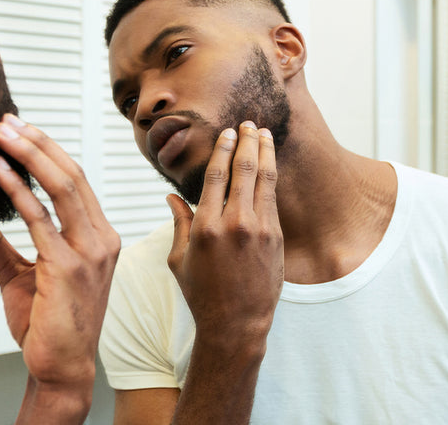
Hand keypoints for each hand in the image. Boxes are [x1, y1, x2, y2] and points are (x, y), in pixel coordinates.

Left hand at [0, 114, 119, 406]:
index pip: (75, 180)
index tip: (19, 129)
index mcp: (98, 237)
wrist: (59, 368)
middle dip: (37, 142)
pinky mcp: (68, 268)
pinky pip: (41, 220)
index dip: (47, 149)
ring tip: (0, 134)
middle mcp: (101, 240)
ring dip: (29, 155)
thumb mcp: (19, 274)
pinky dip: (17, 191)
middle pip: (72, 174)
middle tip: (6, 120)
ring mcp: (90, 253)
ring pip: (63, 187)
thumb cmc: (47, 325)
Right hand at [166, 121, 283, 344]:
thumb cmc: (202, 294)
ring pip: (263, 178)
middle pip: (242, 169)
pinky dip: (272, 175)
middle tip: (248, 123)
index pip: (215, 175)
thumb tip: (171, 196)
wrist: (236, 323)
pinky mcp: (275, 237)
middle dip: (246, 141)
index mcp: (205, 227)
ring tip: (264, 133)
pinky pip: (273, 198)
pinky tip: (271, 162)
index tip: (227, 132)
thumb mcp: (179, 259)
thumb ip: (178, 223)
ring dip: (264, 151)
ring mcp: (258, 229)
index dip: (222, 149)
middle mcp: (233, 223)